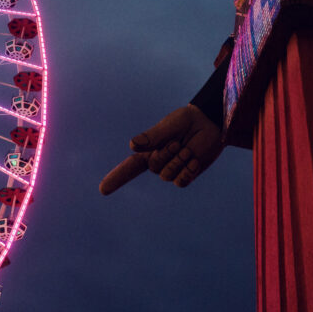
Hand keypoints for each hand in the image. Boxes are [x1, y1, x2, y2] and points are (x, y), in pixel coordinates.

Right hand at [99, 105, 223, 194]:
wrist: (209, 124)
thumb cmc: (186, 121)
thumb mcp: (168, 125)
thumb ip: (152, 137)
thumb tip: (132, 146)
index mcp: (148, 150)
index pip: (129, 167)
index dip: (116, 178)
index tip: (102, 190)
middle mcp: (158, 162)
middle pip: (154, 168)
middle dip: (166, 154)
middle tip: (176, 142)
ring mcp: (172, 170)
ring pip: (167, 176)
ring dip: (179, 161)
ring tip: (187, 149)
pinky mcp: (186, 175)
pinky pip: (181, 182)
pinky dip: (188, 171)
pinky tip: (194, 160)